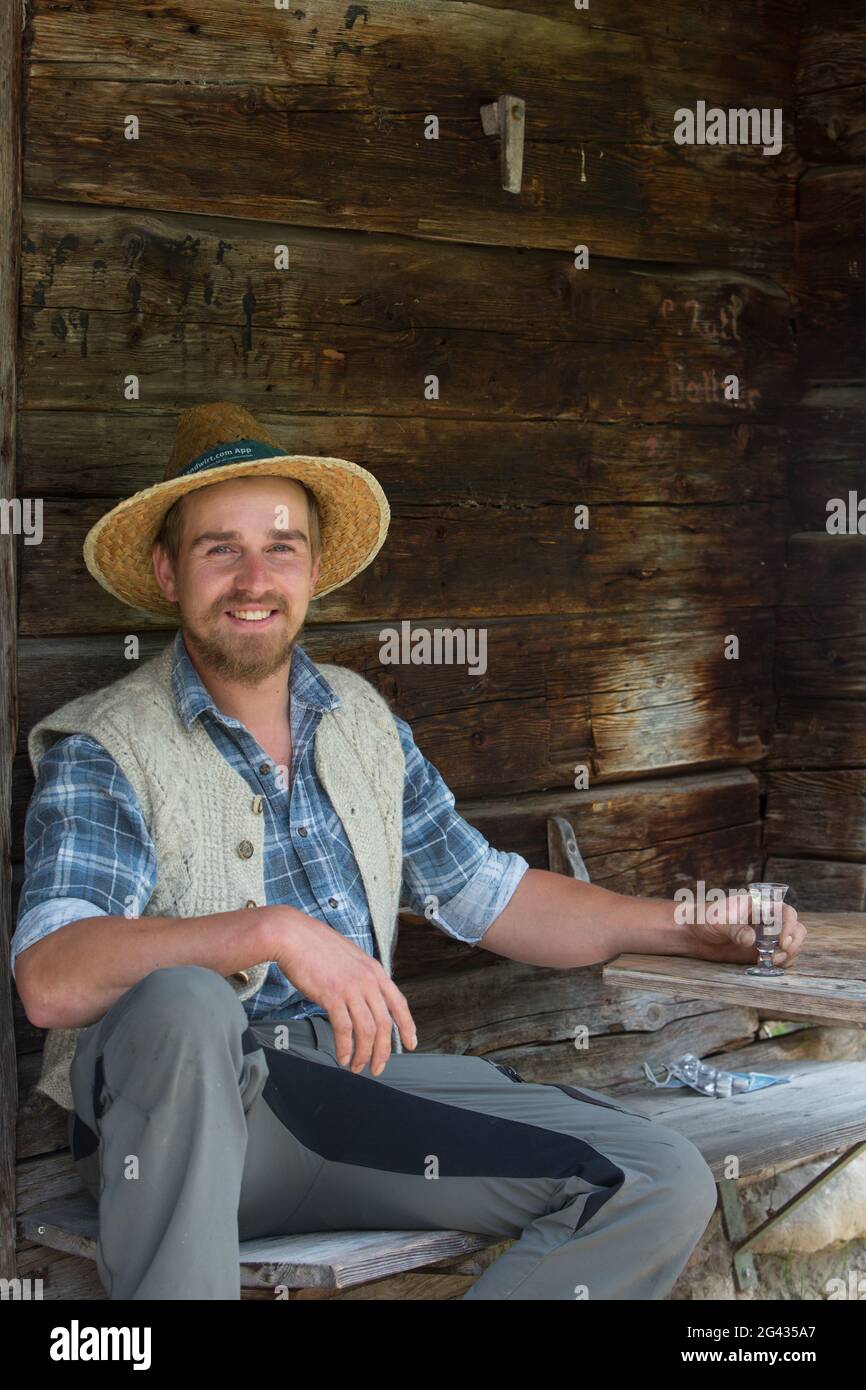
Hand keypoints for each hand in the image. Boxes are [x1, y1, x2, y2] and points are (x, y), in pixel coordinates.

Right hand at [266, 907, 417, 1075]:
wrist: (293, 936)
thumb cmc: (316, 946)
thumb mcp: (350, 958)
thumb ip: (361, 977)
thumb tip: (364, 999)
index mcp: (375, 971)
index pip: (399, 1003)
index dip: (407, 1026)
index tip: (411, 1043)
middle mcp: (368, 980)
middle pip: (384, 1024)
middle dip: (383, 1051)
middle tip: (378, 1067)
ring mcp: (351, 988)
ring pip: (367, 1031)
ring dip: (363, 1054)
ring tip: (356, 1067)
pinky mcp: (332, 996)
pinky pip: (344, 1029)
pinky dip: (345, 1047)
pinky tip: (342, 1057)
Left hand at [683, 893, 806, 967]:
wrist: (693, 933)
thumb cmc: (704, 918)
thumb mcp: (717, 921)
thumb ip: (734, 929)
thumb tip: (751, 939)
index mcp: (759, 905)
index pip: (785, 911)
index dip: (789, 924)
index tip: (782, 940)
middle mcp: (766, 920)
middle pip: (795, 928)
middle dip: (794, 941)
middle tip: (782, 952)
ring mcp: (765, 937)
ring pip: (791, 944)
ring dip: (789, 954)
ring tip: (773, 961)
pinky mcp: (760, 952)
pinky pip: (779, 957)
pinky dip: (780, 962)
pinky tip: (768, 965)